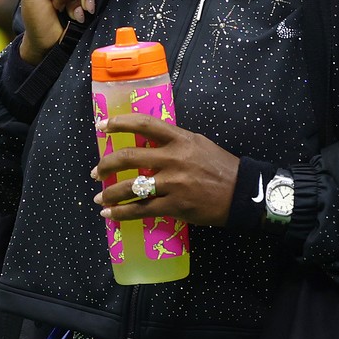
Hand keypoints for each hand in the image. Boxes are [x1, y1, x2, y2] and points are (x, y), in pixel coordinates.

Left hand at [90, 114, 238, 227]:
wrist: (242, 193)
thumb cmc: (220, 167)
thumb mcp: (198, 144)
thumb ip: (173, 142)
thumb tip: (146, 144)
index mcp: (180, 139)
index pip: (144, 124)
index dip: (120, 123)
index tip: (102, 126)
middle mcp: (174, 158)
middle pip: (129, 157)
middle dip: (106, 165)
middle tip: (96, 172)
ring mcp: (173, 183)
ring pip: (131, 187)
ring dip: (110, 194)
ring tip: (100, 199)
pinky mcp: (175, 205)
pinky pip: (142, 209)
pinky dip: (122, 213)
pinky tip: (111, 215)